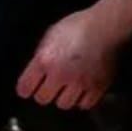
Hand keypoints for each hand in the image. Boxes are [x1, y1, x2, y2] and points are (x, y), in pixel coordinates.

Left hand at [15, 0, 131, 110]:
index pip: (24, 88)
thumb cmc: (78, 26)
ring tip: (68, 86)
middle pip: (43, 99)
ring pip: (63, 105)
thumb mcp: (51, 34)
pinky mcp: (96, 88)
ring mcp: (79, 83)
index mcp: (45, 60)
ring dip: (64, 97)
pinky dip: (82, 99)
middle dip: (45, 92)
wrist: (107, 26)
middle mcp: (60, 75)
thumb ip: (41, 55)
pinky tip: (82, 88)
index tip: (30, 87)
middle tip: (51, 85)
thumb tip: (35, 72)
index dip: (26, 88)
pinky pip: (84, 104)